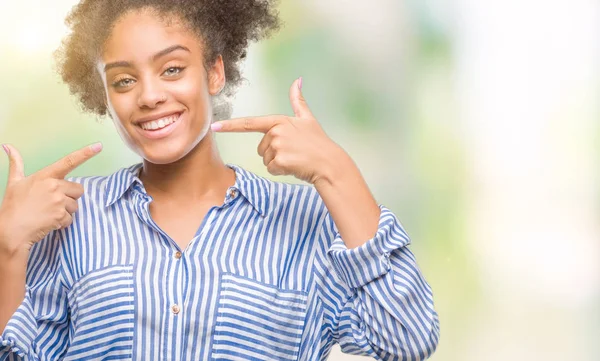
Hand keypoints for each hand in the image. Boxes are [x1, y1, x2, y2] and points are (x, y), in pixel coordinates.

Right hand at [0, 143, 102, 255]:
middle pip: (78, 190)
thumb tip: (8, 146)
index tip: (99, 146)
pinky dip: (62, 222)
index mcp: (45, 176)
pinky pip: (71, 218)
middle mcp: (54, 186)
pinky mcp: (61, 215)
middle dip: (69, 197)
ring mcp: (58, 201)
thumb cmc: (13, 206)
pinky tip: (49, 222)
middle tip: (52, 203)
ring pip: (75, 205)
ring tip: (48, 213)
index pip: (69, 162)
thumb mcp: (14, 182)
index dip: (85, 153)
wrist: (11, 230)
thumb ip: (16, 164)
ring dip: (66, 211)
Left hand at [211, 78, 348, 184]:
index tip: (214, 126)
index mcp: (278, 121)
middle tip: (293, 152)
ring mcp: (277, 146)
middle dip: (274, 153)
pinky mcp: (279, 161)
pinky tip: (295, 166)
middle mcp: (275, 132)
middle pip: (261, 148)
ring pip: (265, 160)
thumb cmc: (318, 142)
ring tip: (295, 158)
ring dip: (278, 162)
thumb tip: (297, 80)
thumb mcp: (308, 118)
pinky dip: (282, 171)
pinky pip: (271, 169)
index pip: (249, 123)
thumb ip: (298, 101)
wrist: (329, 163)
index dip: (230, 125)